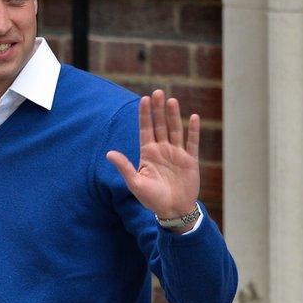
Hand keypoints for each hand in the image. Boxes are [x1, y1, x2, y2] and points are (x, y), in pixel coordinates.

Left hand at [105, 89, 199, 226]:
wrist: (173, 211)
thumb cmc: (152, 199)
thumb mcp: (135, 183)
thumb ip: (124, 167)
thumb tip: (109, 153)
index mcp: (148, 154)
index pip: (145, 130)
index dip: (145, 115)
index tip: (144, 99)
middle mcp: (162, 150)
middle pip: (160, 125)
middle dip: (158, 109)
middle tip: (157, 92)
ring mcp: (177, 154)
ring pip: (175, 130)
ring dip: (173, 115)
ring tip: (171, 100)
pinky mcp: (190, 160)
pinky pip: (192, 142)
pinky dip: (193, 130)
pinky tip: (194, 117)